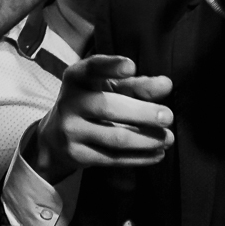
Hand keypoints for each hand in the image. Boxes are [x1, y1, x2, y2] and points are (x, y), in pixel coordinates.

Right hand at [28, 55, 173, 184]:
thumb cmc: (92, 103)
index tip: (131, 66)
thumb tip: (166, 85)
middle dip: (142, 113)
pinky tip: (157, 153)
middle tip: (167, 116)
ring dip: (146, 139)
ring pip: (115, 137)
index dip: (110, 67)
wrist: (56, 136)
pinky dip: (140, 157)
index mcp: (77, 78)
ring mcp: (70, 130)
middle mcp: (69, 102)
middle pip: (108, 107)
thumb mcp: (109, 88)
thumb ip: (137, 85)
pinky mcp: (77, 155)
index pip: (91, 68)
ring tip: (167, 138)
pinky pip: (113, 159)